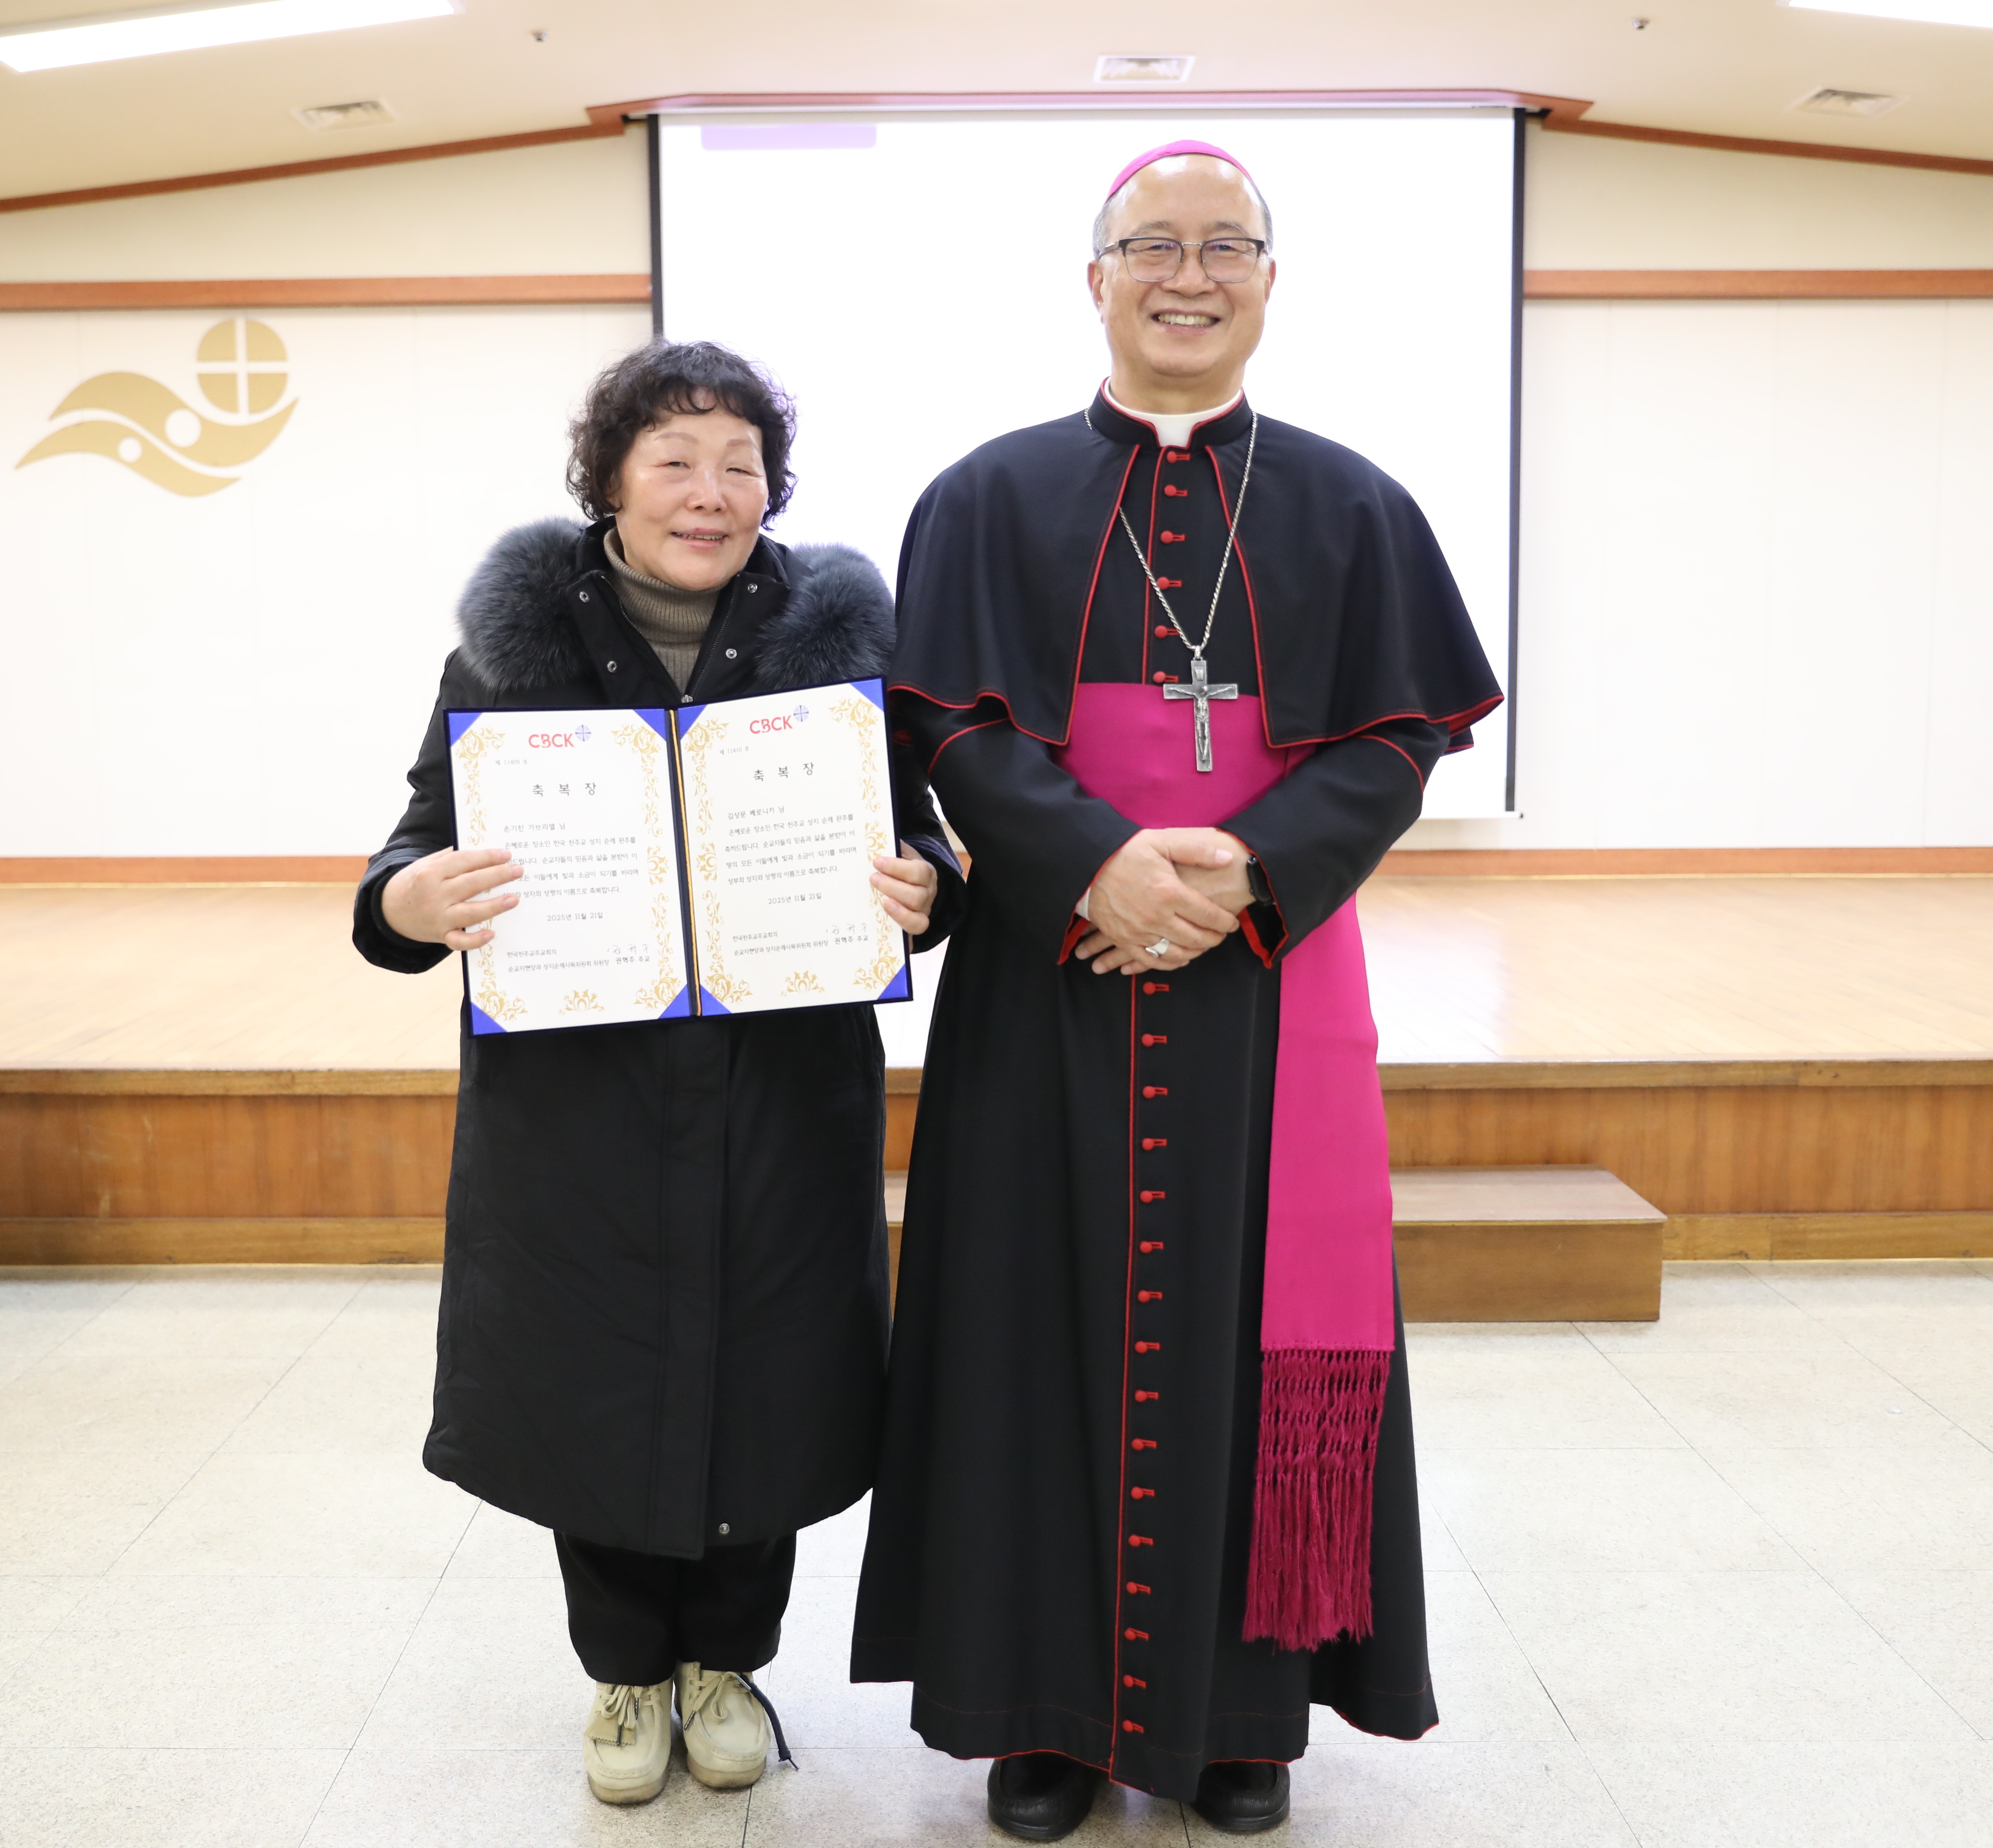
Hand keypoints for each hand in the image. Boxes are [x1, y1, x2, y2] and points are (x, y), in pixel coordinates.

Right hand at [381, 846, 522, 950]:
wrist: (390, 911)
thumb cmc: (415, 883)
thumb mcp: (425, 864)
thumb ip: (450, 857)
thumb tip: (481, 849)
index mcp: (430, 873)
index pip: (463, 861)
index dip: (487, 857)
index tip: (507, 855)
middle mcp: (434, 895)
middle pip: (470, 884)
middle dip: (497, 876)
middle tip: (518, 871)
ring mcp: (438, 917)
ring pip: (469, 912)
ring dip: (494, 906)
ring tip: (514, 899)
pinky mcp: (440, 936)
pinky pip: (459, 941)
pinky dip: (475, 940)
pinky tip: (491, 933)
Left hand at [871, 841, 939, 933]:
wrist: (914, 891)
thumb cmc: (904, 874)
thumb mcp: (903, 859)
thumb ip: (896, 850)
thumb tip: (882, 838)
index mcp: (926, 873)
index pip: (918, 871)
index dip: (898, 867)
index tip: (878, 861)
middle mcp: (928, 894)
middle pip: (917, 895)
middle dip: (893, 886)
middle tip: (873, 878)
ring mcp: (923, 912)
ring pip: (917, 915)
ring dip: (897, 907)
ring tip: (881, 899)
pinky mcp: (916, 927)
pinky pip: (915, 930)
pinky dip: (902, 922)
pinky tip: (887, 914)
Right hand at [1078, 828, 1241, 973]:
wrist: (1087, 864)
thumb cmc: (1126, 851)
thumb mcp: (1162, 841)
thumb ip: (1196, 850)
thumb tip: (1227, 859)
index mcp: (1170, 892)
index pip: (1208, 915)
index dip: (1225, 922)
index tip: (1232, 923)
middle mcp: (1156, 917)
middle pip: (1195, 938)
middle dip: (1214, 939)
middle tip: (1220, 935)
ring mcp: (1139, 932)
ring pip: (1176, 953)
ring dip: (1194, 953)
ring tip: (1202, 947)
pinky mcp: (1123, 939)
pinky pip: (1150, 960)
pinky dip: (1168, 964)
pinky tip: (1178, 959)